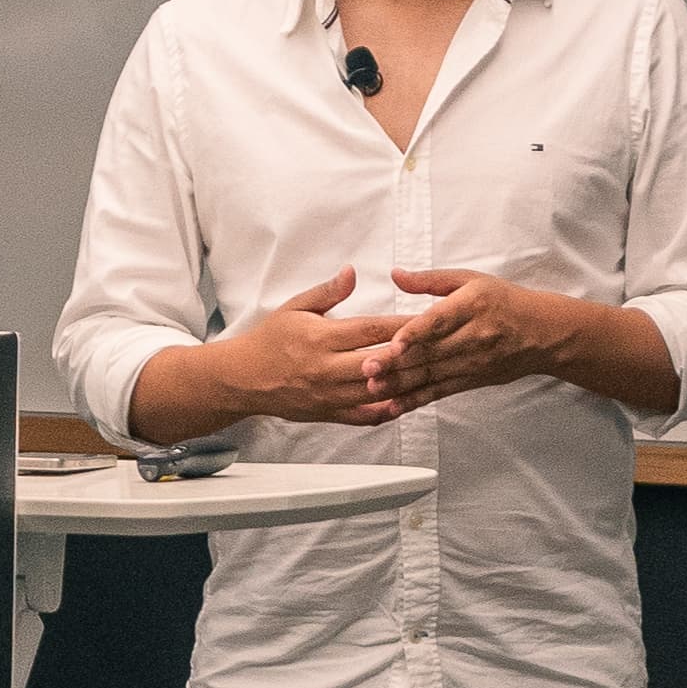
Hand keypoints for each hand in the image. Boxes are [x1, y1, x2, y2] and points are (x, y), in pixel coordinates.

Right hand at [128, 271, 409, 441]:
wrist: (243, 379)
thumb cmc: (271, 339)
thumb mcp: (295, 307)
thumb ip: (327, 292)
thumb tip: (353, 271)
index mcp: (321, 338)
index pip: (371, 330)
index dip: (403, 325)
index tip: (429, 319)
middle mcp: (327, 369)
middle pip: (381, 364)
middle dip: (412, 356)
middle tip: (443, 348)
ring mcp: (329, 396)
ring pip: (378, 393)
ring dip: (406, 384)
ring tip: (433, 374)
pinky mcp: (329, 414)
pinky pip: (365, 416)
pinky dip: (389, 410)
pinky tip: (408, 400)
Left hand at [364, 269, 574, 409]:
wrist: (543, 333)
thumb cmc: (503, 300)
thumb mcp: (470, 279)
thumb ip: (429, 279)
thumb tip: (395, 274)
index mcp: (472, 305)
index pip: (439, 321)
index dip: (414, 333)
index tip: (392, 343)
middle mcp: (473, 336)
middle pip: (430, 351)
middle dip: (397, 362)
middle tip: (366, 368)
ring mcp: (473, 362)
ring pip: (432, 374)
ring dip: (400, 383)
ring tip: (372, 388)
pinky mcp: (472, 380)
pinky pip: (440, 392)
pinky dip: (416, 400)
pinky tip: (394, 407)